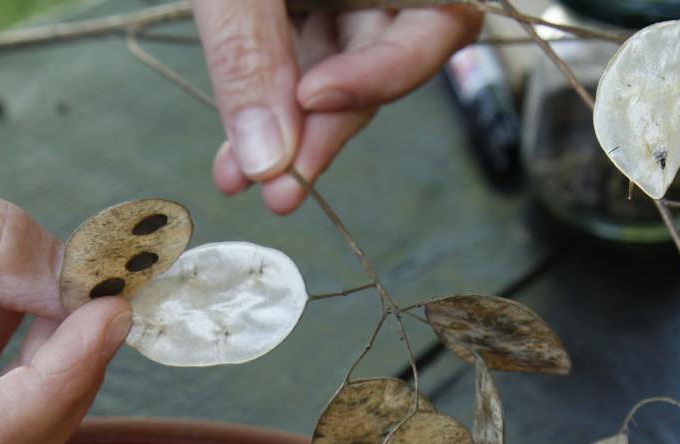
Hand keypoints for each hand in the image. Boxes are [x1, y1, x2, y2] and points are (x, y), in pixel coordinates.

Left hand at [192, 1, 481, 213]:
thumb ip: (251, 53)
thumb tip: (269, 161)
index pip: (442, 22)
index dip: (385, 71)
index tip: (314, 98)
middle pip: (388, 61)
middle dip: (326, 129)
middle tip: (280, 189)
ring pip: (342, 74)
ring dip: (290, 133)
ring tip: (241, 177)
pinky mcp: (314, 6)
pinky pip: (305, 65)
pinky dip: (270, 109)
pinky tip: (236, 157)